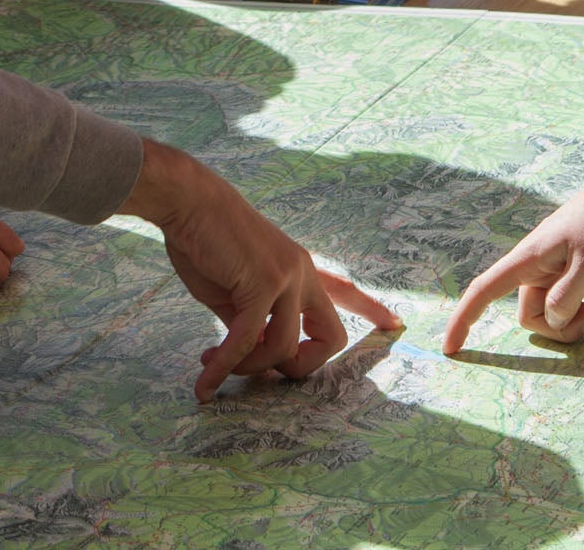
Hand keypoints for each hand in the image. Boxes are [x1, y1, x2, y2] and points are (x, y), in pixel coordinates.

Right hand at [122, 141, 402, 399]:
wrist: (188, 202)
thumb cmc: (204, 240)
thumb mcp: (234, 289)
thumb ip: (251, 321)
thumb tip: (252, 357)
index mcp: (300, 268)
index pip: (345, 289)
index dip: (371, 310)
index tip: (395, 324)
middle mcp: (302, 273)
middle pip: (331, 338)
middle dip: (301, 368)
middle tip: (261, 373)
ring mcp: (287, 277)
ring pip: (283, 348)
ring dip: (248, 367)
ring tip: (214, 364)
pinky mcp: (263, 283)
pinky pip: (246, 341)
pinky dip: (225, 366)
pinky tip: (205, 381)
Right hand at [442, 168, 583, 351]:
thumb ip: (566, 296)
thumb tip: (550, 319)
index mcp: (529, 259)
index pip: (483, 291)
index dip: (463, 320)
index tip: (449, 350)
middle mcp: (536, 264)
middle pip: (532, 314)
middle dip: (564, 323)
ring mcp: (554, 265)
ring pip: (555, 309)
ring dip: (582, 312)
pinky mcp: (572, 265)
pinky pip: (570, 297)